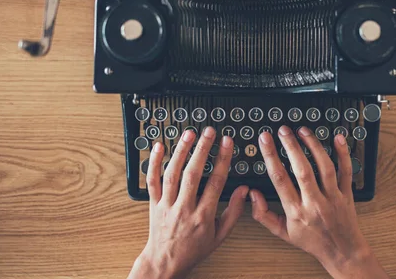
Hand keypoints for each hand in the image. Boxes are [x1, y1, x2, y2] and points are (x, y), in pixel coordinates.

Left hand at [128, 127, 248, 278]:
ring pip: (172, 174)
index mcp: (202, 216)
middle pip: (193, 174)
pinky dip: (154, 162)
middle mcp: (184, 208)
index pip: (215, 183)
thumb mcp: (219, 236)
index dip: (222, 160)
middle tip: (209, 132)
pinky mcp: (153, 203)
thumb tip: (244, 191)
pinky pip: (152, 180)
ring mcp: (166, 205)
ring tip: (189, 133)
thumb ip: (234, 212)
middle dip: (202, 150)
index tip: (227, 143)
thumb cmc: (193, 249)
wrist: (164, 262)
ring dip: (181, 151)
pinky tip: (159, 146)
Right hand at [250, 126, 388, 278]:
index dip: (270, 156)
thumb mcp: (282, 233)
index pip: (279, 179)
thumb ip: (263, 214)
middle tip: (283, 130)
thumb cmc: (312, 241)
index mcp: (295, 211)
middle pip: (302, 170)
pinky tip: (337, 138)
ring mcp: (332, 197)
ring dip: (313, 146)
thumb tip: (252, 194)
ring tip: (303, 131)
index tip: (264, 139)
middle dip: (291, 146)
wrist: (342, 252)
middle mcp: (314, 203)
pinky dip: (343, 153)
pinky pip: (346, 171)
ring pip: (324, 167)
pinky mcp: (347, 194)